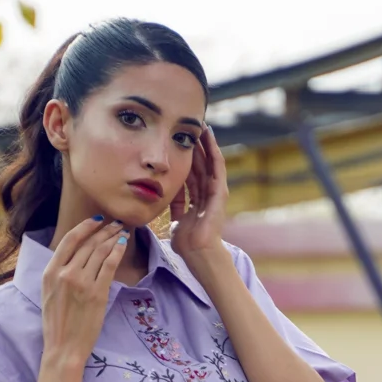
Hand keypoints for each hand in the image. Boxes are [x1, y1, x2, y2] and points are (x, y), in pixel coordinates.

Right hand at [40, 216, 128, 366]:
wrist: (63, 348)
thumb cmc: (56, 324)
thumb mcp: (49, 293)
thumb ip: (58, 273)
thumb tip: (75, 256)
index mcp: (50, 272)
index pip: (69, 240)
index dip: (85, 227)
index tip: (96, 221)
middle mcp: (64, 273)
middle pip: (88, 244)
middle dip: (104, 230)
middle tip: (116, 223)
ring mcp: (81, 282)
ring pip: (100, 251)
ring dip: (113, 237)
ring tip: (121, 231)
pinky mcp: (97, 293)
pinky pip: (109, 265)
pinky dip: (117, 251)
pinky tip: (123, 244)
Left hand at [171, 125, 228, 266]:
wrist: (199, 253)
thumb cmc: (187, 243)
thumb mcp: (176, 220)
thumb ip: (173, 208)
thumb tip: (161, 200)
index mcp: (196, 200)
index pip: (190, 175)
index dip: (185, 160)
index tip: (178, 144)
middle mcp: (207, 194)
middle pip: (199, 166)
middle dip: (194, 148)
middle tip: (188, 129)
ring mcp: (215, 192)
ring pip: (208, 162)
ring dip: (205, 145)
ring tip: (200, 127)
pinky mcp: (220, 191)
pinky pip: (216, 167)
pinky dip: (213, 151)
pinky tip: (209, 137)